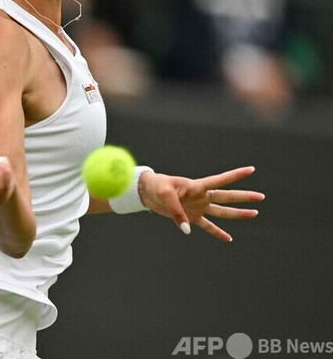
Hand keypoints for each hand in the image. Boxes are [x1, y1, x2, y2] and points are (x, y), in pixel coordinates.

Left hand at [139, 166, 264, 241]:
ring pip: (222, 211)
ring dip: (237, 213)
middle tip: (261, 197)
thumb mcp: (165, 196)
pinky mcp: (191, 216)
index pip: (219, 180)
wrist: (147, 192)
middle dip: (244, 197)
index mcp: (196, 186)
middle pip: (226, 196)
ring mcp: (198, 206)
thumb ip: (177, 212)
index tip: (251, 169)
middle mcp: (201, 196)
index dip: (235, 175)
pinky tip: (229, 238)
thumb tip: (187, 230)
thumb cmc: (156, 187)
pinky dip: (217, 233)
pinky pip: (207, 226)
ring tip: (254, 214)